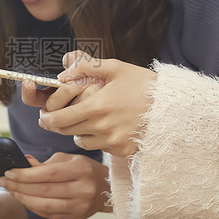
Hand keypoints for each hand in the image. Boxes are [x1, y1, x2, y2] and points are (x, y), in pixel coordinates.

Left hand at [0, 152, 110, 218]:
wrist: (107, 189)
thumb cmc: (85, 170)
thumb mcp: (68, 160)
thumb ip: (45, 163)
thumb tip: (23, 162)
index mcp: (81, 170)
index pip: (49, 173)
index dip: (26, 174)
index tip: (8, 172)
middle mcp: (82, 190)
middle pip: (44, 190)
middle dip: (19, 186)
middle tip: (2, 181)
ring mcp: (80, 207)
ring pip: (44, 205)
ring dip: (23, 198)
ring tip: (10, 190)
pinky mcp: (75, 218)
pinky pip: (48, 214)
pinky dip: (32, 207)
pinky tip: (22, 199)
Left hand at [34, 50, 156, 157]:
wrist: (174, 107)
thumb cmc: (144, 84)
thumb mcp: (116, 68)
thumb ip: (86, 67)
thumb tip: (63, 71)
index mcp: (96, 107)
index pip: (58, 119)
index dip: (47, 118)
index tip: (44, 114)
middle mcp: (101, 128)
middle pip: (65, 132)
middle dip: (58, 124)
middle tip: (58, 117)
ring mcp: (112, 142)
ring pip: (81, 141)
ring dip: (78, 132)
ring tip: (86, 120)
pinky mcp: (123, 151)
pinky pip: (100, 148)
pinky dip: (97, 140)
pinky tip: (106, 127)